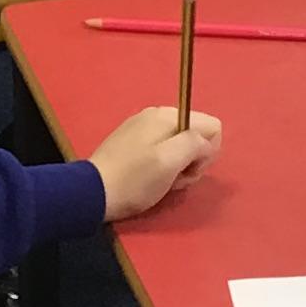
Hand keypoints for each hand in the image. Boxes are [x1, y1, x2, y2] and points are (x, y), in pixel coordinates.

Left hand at [91, 106, 221, 219]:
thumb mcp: (170, 163)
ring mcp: (143, 127)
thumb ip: (195, 145)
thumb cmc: (135, 180)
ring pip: (181, 144)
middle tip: (175, 179)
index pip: (212, 126)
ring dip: (178, 166)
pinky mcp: (133, 141)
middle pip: (197, 134)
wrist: (92, 191)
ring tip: (162, 181)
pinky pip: (163, 149)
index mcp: (168, 116)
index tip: (189, 170)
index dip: (208, 152)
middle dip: (193, 160)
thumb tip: (205, 143)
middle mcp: (157, 114)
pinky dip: (164, 165)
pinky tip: (150, 178)